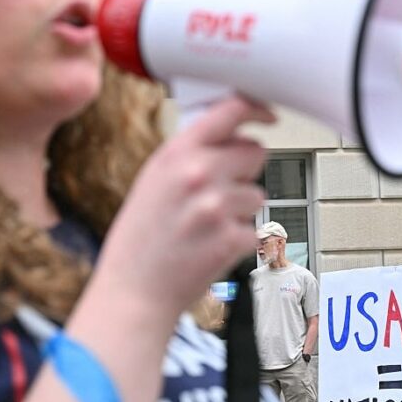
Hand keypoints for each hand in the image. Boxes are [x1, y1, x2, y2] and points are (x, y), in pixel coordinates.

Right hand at [97, 95, 275, 323]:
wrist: (134, 292)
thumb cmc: (140, 239)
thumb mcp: (153, 180)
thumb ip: (189, 154)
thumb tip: (229, 136)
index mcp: (176, 153)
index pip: (230, 111)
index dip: (255, 109)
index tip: (266, 114)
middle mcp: (199, 174)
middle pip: (256, 151)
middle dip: (245, 169)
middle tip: (222, 190)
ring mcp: (217, 207)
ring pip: (258, 194)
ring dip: (241, 210)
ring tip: (207, 227)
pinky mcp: (232, 239)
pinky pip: (255, 229)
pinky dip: (239, 240)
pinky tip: (210, 248)